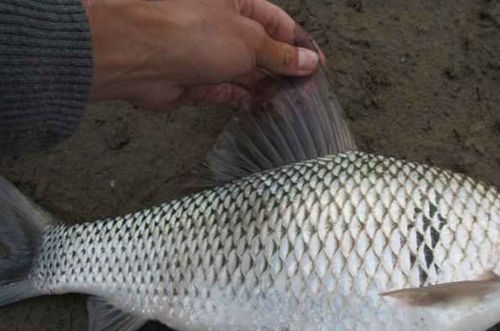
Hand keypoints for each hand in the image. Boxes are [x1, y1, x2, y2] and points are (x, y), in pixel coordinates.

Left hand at [82, 0, 321, 108]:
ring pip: (244, 73)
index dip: (300, 44)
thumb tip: (309, 63)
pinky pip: (225, 92)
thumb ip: (281, 55)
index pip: (278, 22)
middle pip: (262, 49)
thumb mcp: (250, 40)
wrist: (139, 55)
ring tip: (290, 107)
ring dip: (266, 88)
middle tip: (306, 93)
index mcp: (236, 2)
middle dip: (284, 70)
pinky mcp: (195, 83)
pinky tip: (262, 111)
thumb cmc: (196, 32)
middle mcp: (222, 26)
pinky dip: (244, 101)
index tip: (319, 67)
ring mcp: (207, 55)